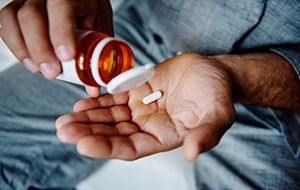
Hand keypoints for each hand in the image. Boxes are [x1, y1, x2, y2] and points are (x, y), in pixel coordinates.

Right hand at [0, 0, 112, 78]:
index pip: (62, 6)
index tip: (66, 57)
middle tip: (52, 72)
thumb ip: (98, 53)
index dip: (61, 32)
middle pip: (32, 15)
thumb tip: (94, 88)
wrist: (82, 0)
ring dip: (24, 50)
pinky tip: (30, 61)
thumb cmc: (91, 12)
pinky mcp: (16, 8)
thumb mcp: (101, 28)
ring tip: (39, 70)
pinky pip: (5, 25)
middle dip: (40, 49)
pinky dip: (15, 46)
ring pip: (12, 19)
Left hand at [56, 53, 235, 161]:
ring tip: (66, 120)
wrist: (213, 72)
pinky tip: (81, 104)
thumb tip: (192, 153)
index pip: (131, 148)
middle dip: (89, 132)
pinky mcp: (138, 90)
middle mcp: (148, 126)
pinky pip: (114, 97)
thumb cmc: (218, 95)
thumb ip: (206, 135)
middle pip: (114, 133)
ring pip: (110, 116)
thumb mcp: (218, 116)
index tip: (84, 144)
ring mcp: (141, 108)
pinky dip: (98, 101)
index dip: (108, 147)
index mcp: (164, 138)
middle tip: (64, 130)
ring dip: (88, 118)